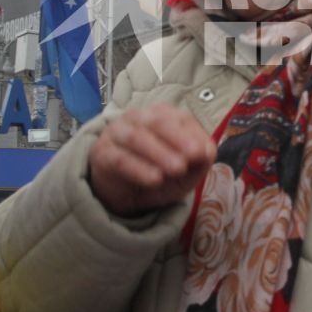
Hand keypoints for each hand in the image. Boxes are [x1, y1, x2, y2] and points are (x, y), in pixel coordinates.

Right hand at [88, 104, 215, 216]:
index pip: (180, 118)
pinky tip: (155, 179)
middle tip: (192, 157)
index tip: (204, 153)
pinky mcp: (102, 152)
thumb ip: (200, 161)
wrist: (126, 195)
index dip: (193, 135)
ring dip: (159, 153)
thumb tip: (208, 151)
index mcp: (162, 116)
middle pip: (158, 123)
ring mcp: (118, 132)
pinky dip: (139, 169)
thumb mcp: (186, 173)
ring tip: (177, 169)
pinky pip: (120, 158)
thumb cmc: (160, 175)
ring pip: (137, 137)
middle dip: (178, 140)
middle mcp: (139, 118)